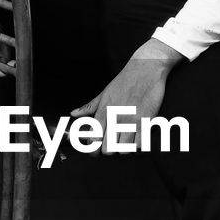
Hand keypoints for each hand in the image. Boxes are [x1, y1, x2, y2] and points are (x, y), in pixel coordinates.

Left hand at [71, 38, 181, 153]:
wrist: (146, 69)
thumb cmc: (124, 81)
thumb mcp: (104, 93)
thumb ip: (89, 107)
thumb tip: (73, 114)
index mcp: (104, 111)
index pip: (93, 138)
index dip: (92, 148)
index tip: (94, 150)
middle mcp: (115, 117)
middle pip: (107, 148)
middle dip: (109, 150)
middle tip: (112, 146)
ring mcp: (130, 120)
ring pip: (123, 149)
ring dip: (124, 149)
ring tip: (126, 142)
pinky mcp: (145, 121)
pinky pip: (139, 144)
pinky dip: (138, 145)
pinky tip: (138, 138)